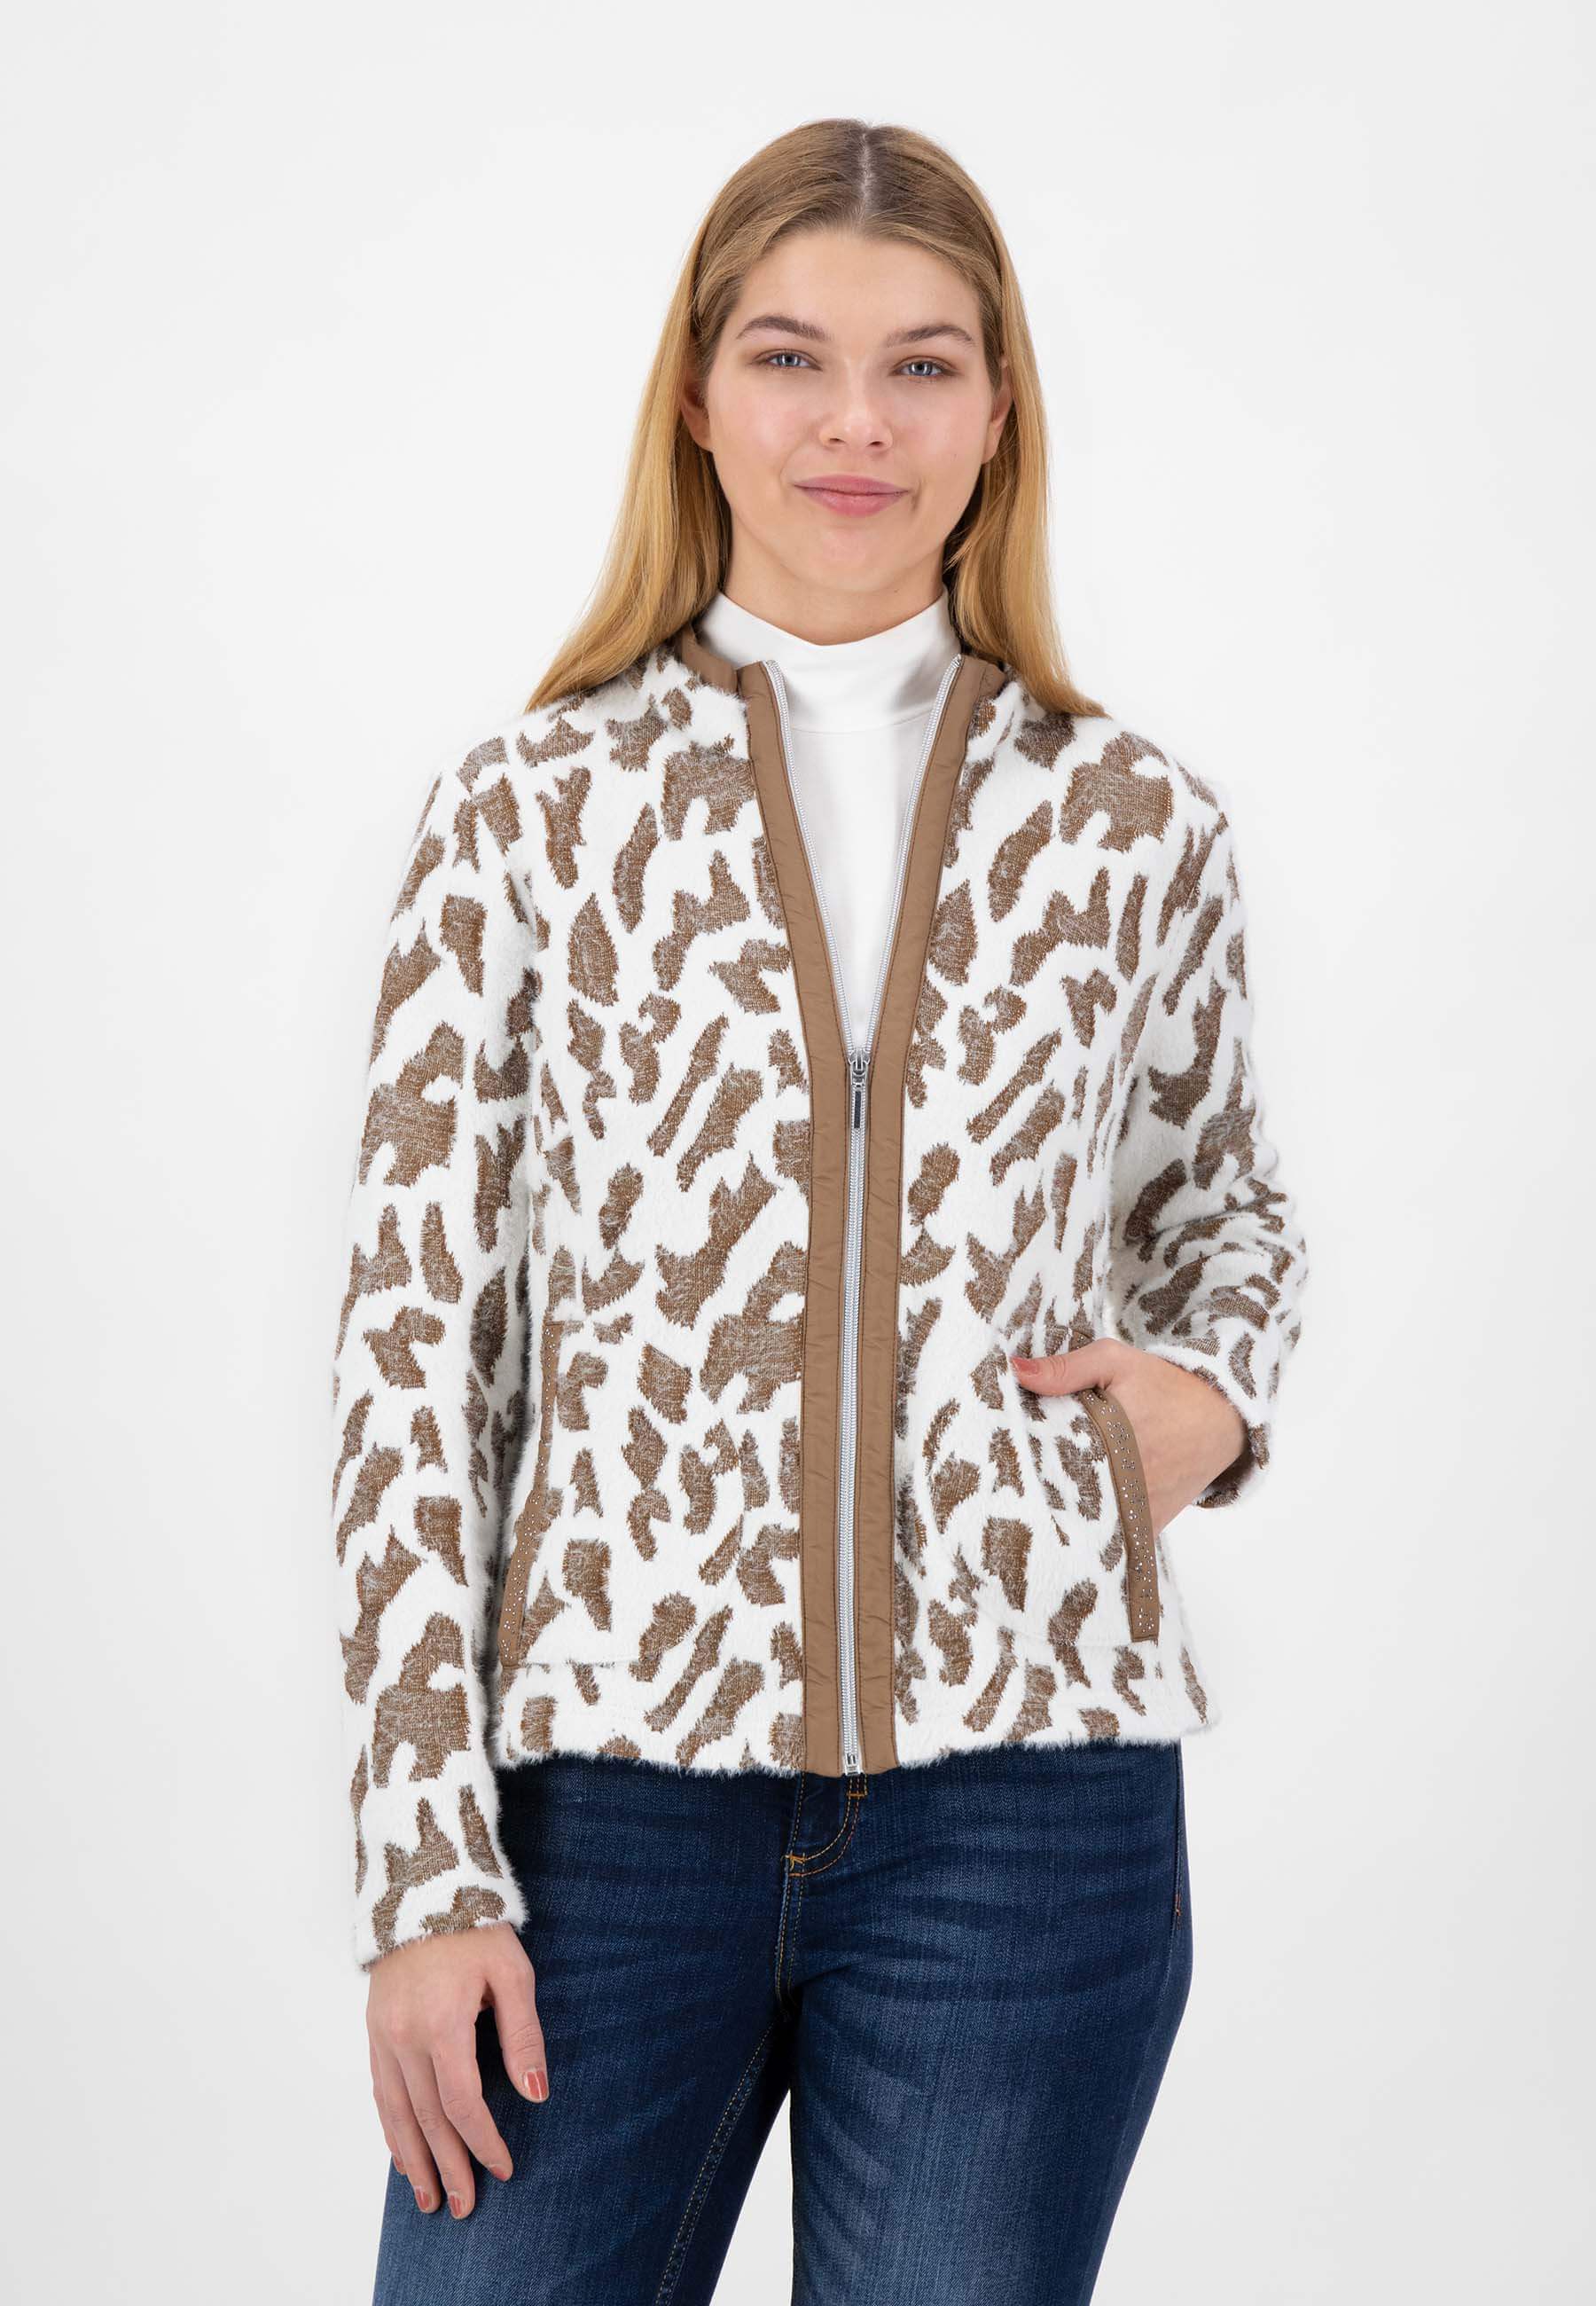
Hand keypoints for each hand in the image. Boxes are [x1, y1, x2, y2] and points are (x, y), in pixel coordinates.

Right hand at [367, 1921, 548, 2219]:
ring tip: (430, 2200)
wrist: (422, 1890)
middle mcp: (405, 2037)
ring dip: (414, 2161)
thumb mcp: (512, 1972)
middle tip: (467, 2206)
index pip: (461, 2103)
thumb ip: (522, 2035)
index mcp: (442, 2023)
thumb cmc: (475, 1928)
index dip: (483, 2142)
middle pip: (427, 2119)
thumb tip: (535, 2094)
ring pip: (396, 2114)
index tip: (504, 2168)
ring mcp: (383, 2036)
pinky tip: (403, 2155)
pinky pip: (380, 2093)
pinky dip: (391, 2130)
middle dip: (449, 2166)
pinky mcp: (374, 2031)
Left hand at [1009, 1336, 1245, 1534]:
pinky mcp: (1149, 1525)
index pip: (1048, 1465)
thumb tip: (1015, 1370)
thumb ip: (1066, 1368)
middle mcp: (1125, 1483)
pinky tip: (1063, 1527)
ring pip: (1084, 1526)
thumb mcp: (1116, 1362)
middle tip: (1001, 1491)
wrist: (1221, 1417)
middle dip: (1032, 1496)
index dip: (1018, 1467)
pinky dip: (1089, 1534)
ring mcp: (1137, 1510)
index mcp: (1110, 1441)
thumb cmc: (1165, 1386)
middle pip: (1061, 1501)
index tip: (994, 1466)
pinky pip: (1111, 1540)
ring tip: (1025, 1510)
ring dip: (1059, 1518)